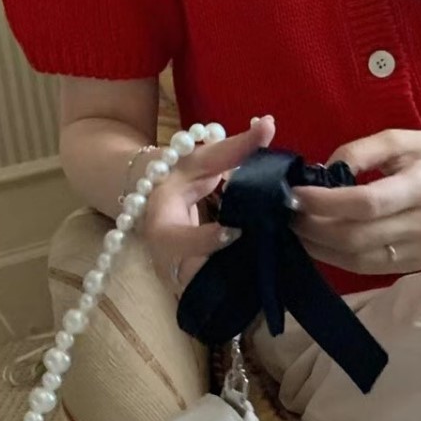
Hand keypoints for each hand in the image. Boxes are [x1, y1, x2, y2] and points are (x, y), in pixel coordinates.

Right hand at [142, 115, 275, 292]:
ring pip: (207, 293)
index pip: (176, 241)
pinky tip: (262, 278)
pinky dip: (239, 290)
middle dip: (227, 272)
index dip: (205, 241)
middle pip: (194, 277)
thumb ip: (236, 147)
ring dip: (238, 285)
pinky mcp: (192, 291)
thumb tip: (268, 123)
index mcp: (159, 225)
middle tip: (263, 260)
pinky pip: (216, 297)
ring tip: (268, 270)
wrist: (151, 198)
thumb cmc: (176, 174)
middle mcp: (164, 259)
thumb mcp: (202, 159)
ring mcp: (177, 280)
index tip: (234, 232)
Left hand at [291, 130, 420, 274]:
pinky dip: (338, 257)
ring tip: (297, 228)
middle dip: (313, 227)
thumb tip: (322, 172)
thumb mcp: (405, 138)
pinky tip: (320, 242)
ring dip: (320, 247)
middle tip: (287, 213)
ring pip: (358, 258)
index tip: (295, 193)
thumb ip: (362, 151)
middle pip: (357, 236)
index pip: (366, 203)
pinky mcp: (419, 262)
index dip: (324, 202)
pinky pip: (369, 266)